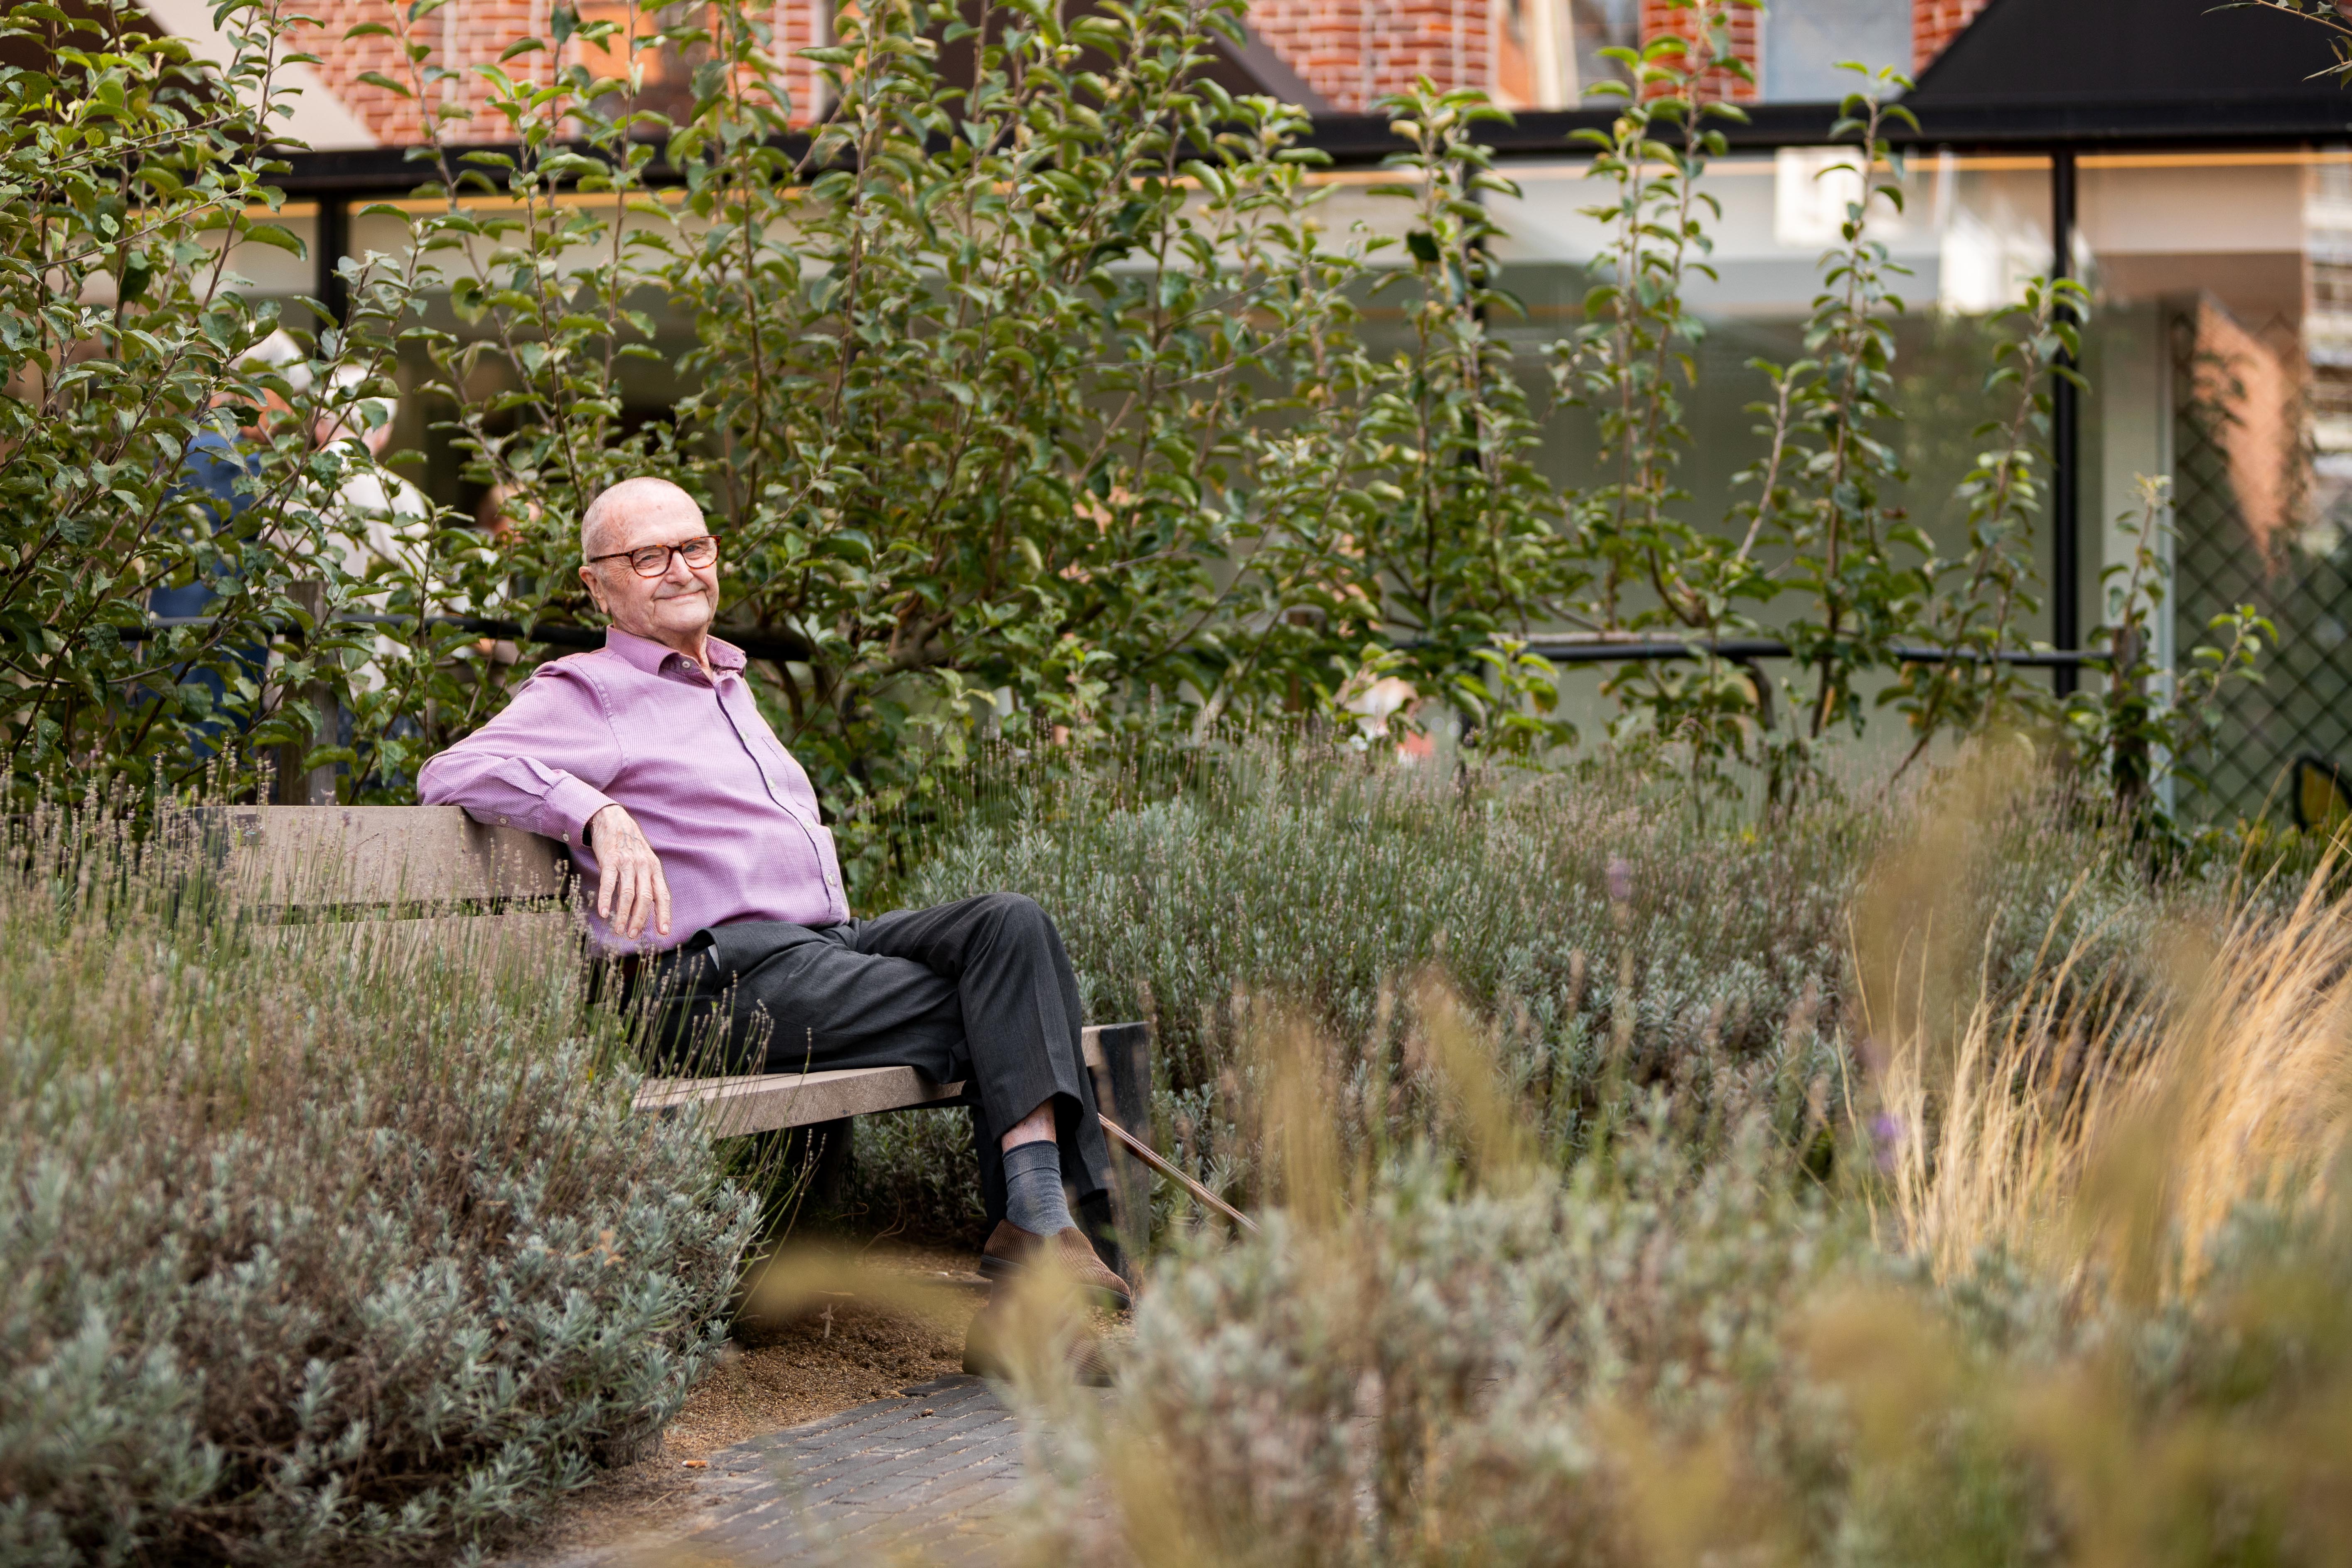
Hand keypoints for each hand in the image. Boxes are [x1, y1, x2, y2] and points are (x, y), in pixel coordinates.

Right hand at [587, 803, 671, 940]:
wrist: (613, 820)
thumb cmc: (630, 846)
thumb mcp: (645, 861)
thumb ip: (648, 881)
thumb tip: (648, 908)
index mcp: (654, 869)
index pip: (662, 895)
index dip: (663, 914)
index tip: (663, 932)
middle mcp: (643, 866)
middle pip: (645, 898)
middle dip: (640, 919)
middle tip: (633, 936)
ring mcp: (627, 863)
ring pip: (628, 894)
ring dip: (623, 915)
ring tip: (619, 930)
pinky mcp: (610, 859)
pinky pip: (609, 883)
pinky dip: (606, 899)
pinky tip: (604, 913)